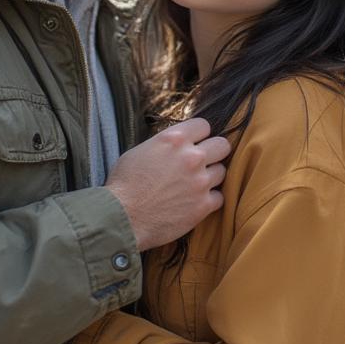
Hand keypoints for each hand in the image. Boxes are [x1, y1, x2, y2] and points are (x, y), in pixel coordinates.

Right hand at [105, 117, 229, 250]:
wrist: (122, 218)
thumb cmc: (123, 184)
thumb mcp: (140, 150)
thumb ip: (164, 144)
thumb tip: (176, 145)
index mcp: (174, 139)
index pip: (203, 125)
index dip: (199, 134)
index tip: (194, 143)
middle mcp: (191, 157)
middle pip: (222, 145)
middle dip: (214, 152)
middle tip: (202, 162)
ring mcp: (200, 182)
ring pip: (222, 171)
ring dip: (210, 177)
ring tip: (194, 185)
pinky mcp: (203, 206)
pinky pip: (219, 197)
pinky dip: (209, 200)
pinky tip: (195, 202)